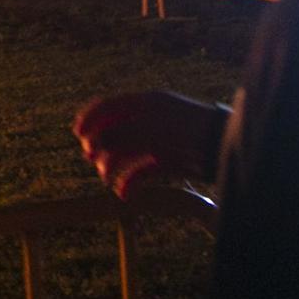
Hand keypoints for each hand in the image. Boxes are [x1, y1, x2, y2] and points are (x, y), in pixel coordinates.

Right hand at [72, 90, 228, 201]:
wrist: (221, 148)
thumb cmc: (186, 129)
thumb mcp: (149, 128)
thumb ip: (118, 133)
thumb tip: (92, 141)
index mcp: (144, 104)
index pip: (109, 106)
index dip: (90, 118)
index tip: (77, 133)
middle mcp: (147, 122)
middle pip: (112, 132)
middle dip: (99, 146)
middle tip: (91, 158)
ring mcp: (155, 143)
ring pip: (123, 154)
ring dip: (111, 166)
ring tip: (107, 178)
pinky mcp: (164, 163)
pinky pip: (139, 173)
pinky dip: (129, 183)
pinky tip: (124, 194)